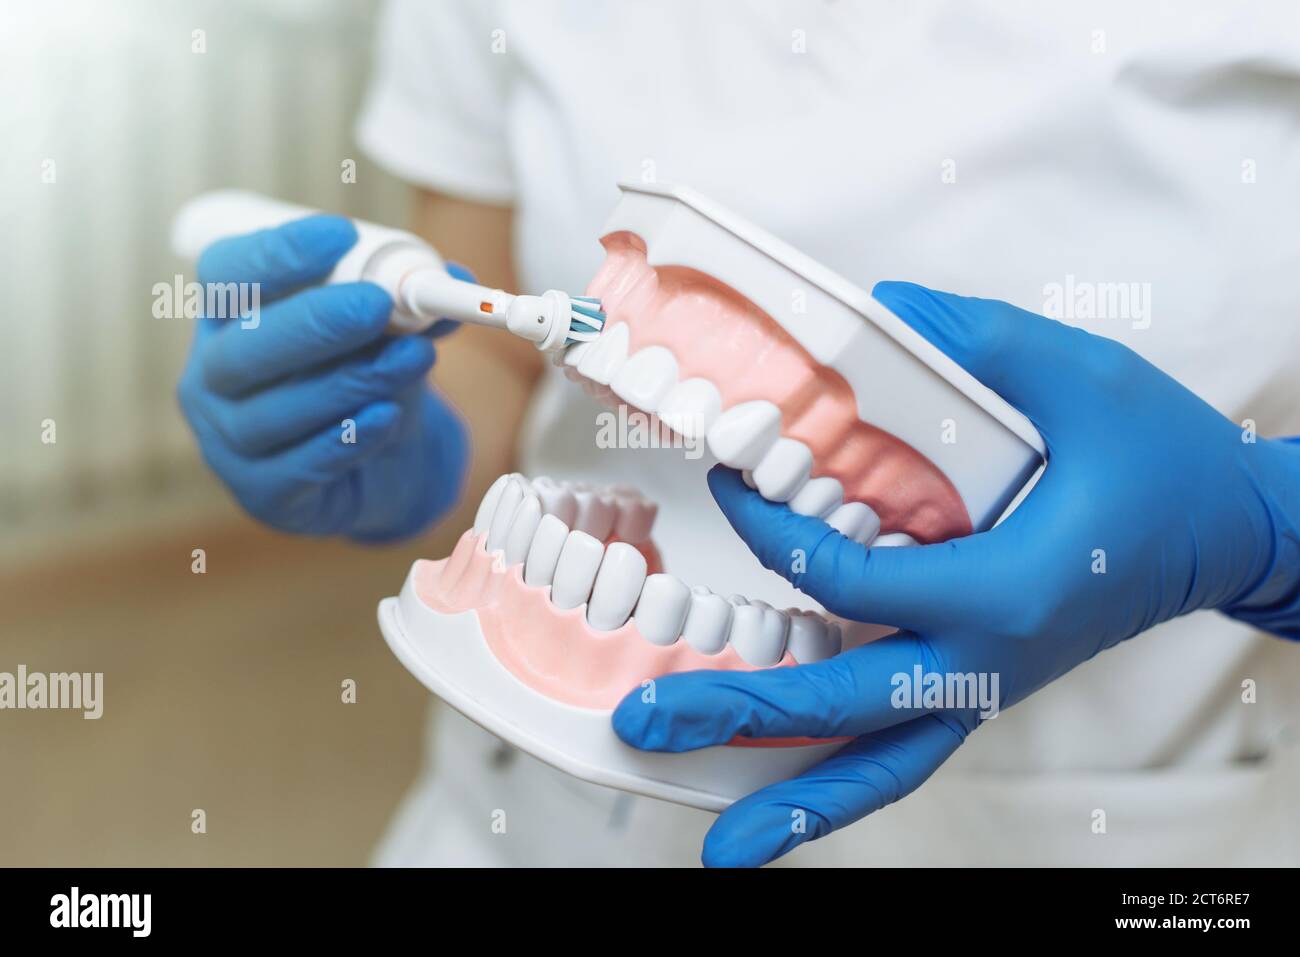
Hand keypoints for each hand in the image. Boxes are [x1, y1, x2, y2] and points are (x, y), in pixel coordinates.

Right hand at [177, 215, 468, 540]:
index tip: (341, 234)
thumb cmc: (364, 382)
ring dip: (350, 381)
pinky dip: (348, 439)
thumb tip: (452, 275)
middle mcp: (214, 378)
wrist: (380, 467)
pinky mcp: (264, 495)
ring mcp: (229, 442)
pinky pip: (300, 467)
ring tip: (413, 358)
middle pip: (244, 349)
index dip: (277, 253)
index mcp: (229, 319)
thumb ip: (411, 307)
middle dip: (314, 324)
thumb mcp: (386, 335)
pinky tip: (388, 416)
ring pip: (275, 412)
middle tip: (375, 304)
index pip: (227, 275)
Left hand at [612, 281, 1299, 866]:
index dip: (773, 534)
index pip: (852, 580)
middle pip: (844, 706)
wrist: (1227, 533)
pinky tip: (783, 798)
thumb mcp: (1080, 377)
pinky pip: (902, 751)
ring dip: (795, 801)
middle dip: (740, 713)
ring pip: (882, 767)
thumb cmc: (1162, 461)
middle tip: (644, 721)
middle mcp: (986, 660)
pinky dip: (842, 783)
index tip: (727, 481)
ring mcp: (983, 687)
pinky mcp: (979, 688)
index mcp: (1004, 589)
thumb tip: (872, 311)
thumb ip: (975, 341)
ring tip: (722, 848)